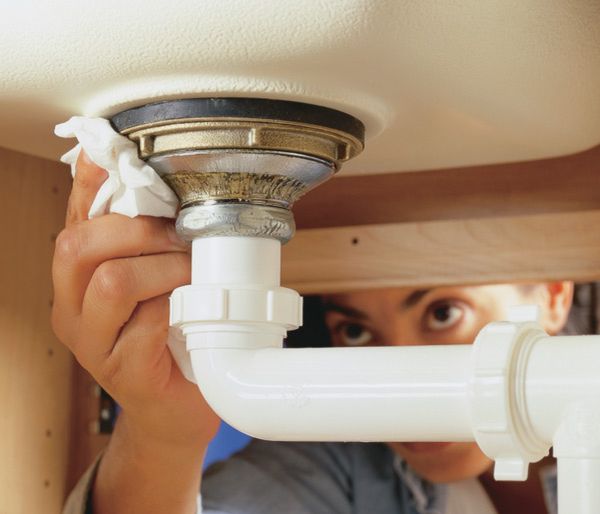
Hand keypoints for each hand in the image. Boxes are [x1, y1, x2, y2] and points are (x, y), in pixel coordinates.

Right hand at [51, 152, 219, 448]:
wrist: (176, 406)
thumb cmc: (169, 337)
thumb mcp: (153, 282)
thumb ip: (150, 244)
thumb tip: (167, 193)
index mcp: (77, 278)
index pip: (73, 218)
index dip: (91, 183)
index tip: (118, 154)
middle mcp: (72, 307)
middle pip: (78, 245)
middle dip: (136, 229)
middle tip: (178, 232)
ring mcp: (92, 343)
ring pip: (112, 281)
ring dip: (163, 266)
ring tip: (191, 269)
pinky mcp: (122, 370)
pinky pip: (147, 322)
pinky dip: (176, 305)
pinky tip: (192, 306)